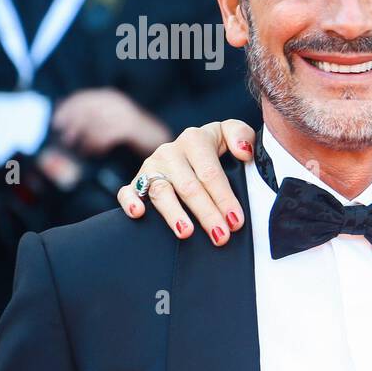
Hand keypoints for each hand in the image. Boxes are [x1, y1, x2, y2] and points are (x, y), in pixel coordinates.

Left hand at [52, 88, 170, 157]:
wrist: (159, 139)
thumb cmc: (130, 132)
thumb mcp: (110, 119)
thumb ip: (92, 116)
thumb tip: (63, 115)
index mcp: (109, 96)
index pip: (82, 98)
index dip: (67, 110)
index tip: (55, 123)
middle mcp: (116, 101)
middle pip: (86, 110)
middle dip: (73, 125)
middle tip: (65, 140)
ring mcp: (124, 112)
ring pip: (94, 123)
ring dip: (84, 137)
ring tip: (79, 148)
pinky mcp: (130, 126)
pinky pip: (106, 134)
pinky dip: (97, 144)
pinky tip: (94, 151)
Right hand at [116, 118, 255, 245]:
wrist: (189, 151)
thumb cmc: (214, 149)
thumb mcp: (230, 135)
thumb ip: (241, 134)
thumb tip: (243, 151)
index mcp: (195, 139)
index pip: (210, 173)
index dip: (224, 198)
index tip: (236, 220)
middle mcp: (170, 152)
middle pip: (189, 187)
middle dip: (207, 213)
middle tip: (221, 236)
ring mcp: (151, 167)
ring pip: (161, 192)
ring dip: (174, 214)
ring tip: (187, 232)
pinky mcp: (135, 180)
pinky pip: (127, 192)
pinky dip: (131, 202)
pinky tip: (139, 214)